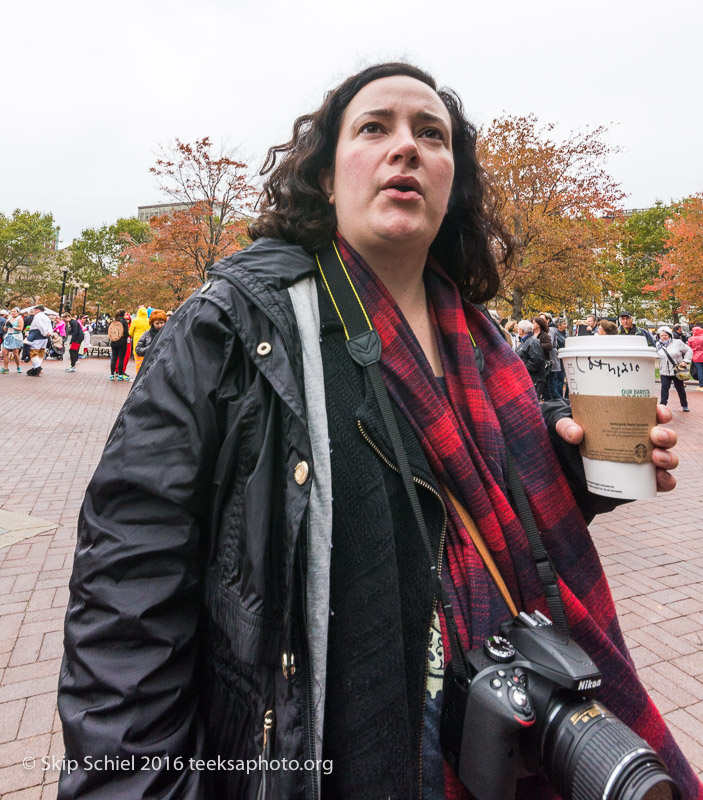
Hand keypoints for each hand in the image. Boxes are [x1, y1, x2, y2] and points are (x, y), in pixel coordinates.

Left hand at [555, 404, 677, 492]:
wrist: (570, 470)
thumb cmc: (573, 439)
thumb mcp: (565, 426)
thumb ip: (566, 425)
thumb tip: (575, 433)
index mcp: (630, 421)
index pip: (654, 414)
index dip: (662, 413)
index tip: (659, 415)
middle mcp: (642, 440)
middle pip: (666, 436)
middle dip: (667, 436)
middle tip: (655, 436)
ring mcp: (644, 461)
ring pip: (668, 458)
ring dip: (668, 458)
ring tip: (655, 458)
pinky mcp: (643, 480)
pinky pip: (664, 482)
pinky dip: (666, 481)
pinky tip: (659, 478)